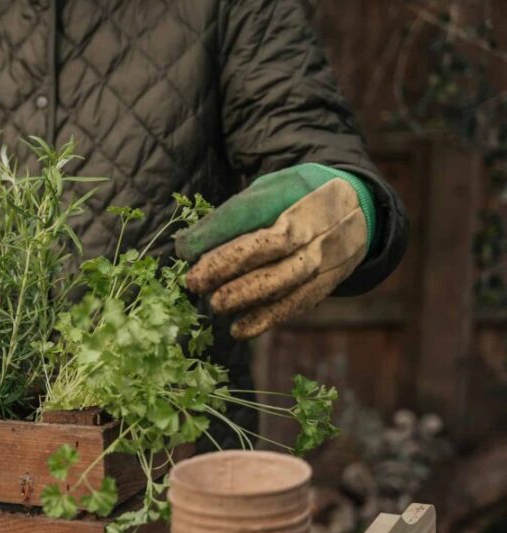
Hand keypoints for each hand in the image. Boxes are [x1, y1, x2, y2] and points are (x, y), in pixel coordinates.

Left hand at [175, 175, 368, 338]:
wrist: (360, 207)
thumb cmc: (295, 199)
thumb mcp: (268, 191)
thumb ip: (234, 216)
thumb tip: (189, 248)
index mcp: (295, 191)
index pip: (251, 211)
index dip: (216, 230)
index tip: (184, 248)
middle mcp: (314, 223)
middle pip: (271, 246)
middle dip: (228, 265)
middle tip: (193, 282)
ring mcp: (326, 254)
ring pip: (286, 278)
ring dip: (246, 295)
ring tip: (214, 305)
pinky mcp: (328, 282)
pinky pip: (297, 303)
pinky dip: (267, 318)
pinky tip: (239, 329)